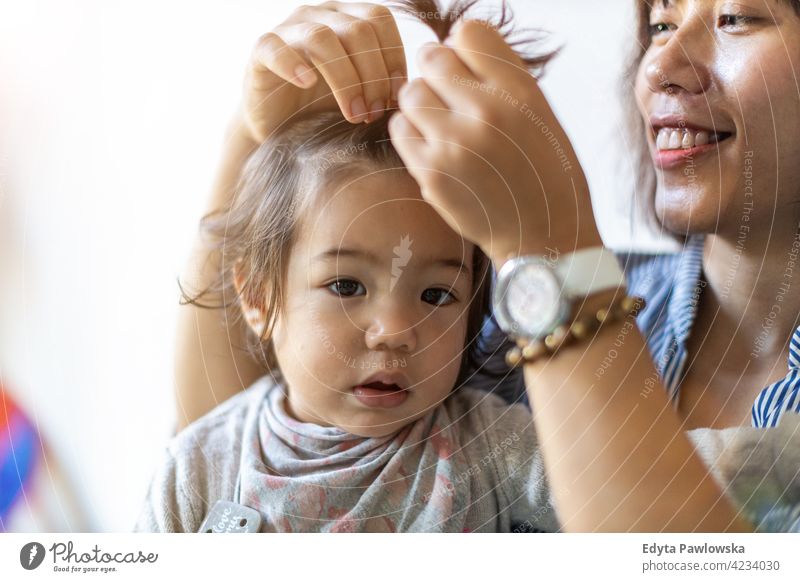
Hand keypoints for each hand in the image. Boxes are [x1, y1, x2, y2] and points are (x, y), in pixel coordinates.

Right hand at [241, 1, 406, 141]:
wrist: (278, 129)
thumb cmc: (326, 109)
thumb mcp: (364, 94)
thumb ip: (387, 84)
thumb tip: (419, 91)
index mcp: (348, 19)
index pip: (380, 20)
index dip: (393, 57)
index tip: (397, 97)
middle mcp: (320, 15)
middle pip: (358, 30)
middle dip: (373, 76)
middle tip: (375, 114)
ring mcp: (289, 29)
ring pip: (323, 38)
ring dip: (345, 80)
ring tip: (354, 115)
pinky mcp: (261, 49)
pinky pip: (276, 47)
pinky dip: (293, 64)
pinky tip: (307, 84)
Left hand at [388, 20, 601, 266]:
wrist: (544, 234)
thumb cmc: (543, 171)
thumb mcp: (540, 112)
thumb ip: (500, 74)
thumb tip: (454, 42)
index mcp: (520, 92)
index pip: (468, 33)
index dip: (462, 48)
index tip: (467, 70)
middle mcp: (487, 113)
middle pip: (431, 58)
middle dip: (435, 72)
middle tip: (447, 95)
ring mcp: (454, 144)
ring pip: (409, 93)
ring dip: (420, 103)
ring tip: (441, 124)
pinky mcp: (431, 173)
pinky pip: (400, 130)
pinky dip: (411, 133)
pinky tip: (433, 146)